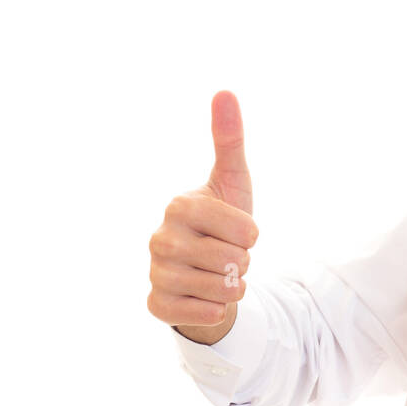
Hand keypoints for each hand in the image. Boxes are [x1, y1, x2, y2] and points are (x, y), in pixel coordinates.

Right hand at [148, 90, 258, 337]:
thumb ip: (230, 139)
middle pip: (232, 261)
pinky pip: (203, 314)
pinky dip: (216, 310)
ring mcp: (154, 272)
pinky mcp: (156, 304)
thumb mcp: (233, 180)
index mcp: (179, 205)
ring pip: (220, 289)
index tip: (240, 231)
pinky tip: (209, 298)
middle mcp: (159, 238)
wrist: (210, 270)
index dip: (252, 235)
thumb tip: (224, 91)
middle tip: (229, 256)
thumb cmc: (224, 221)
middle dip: (244, 263)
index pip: (243, 230)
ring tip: (221, 275)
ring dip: (233, 286)